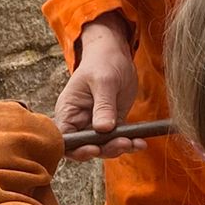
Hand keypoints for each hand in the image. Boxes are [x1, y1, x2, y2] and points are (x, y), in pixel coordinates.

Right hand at [55, 15, 140, 160]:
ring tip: (135, 143)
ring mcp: (95, 124)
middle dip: (103, 149)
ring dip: (118, 148)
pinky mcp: (111, 124)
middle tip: (122, 143)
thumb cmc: (102, 62)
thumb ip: (103, 106)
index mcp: (68, 111)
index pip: (64, 139)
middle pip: (84, 147)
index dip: (75, 149)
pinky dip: (129, 143)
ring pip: (102, 147)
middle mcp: (78, 121)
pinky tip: (140, 143)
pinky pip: (117, 140)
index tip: (93, 149)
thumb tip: (103, 129)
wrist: (116, 55)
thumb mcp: (104, 82)